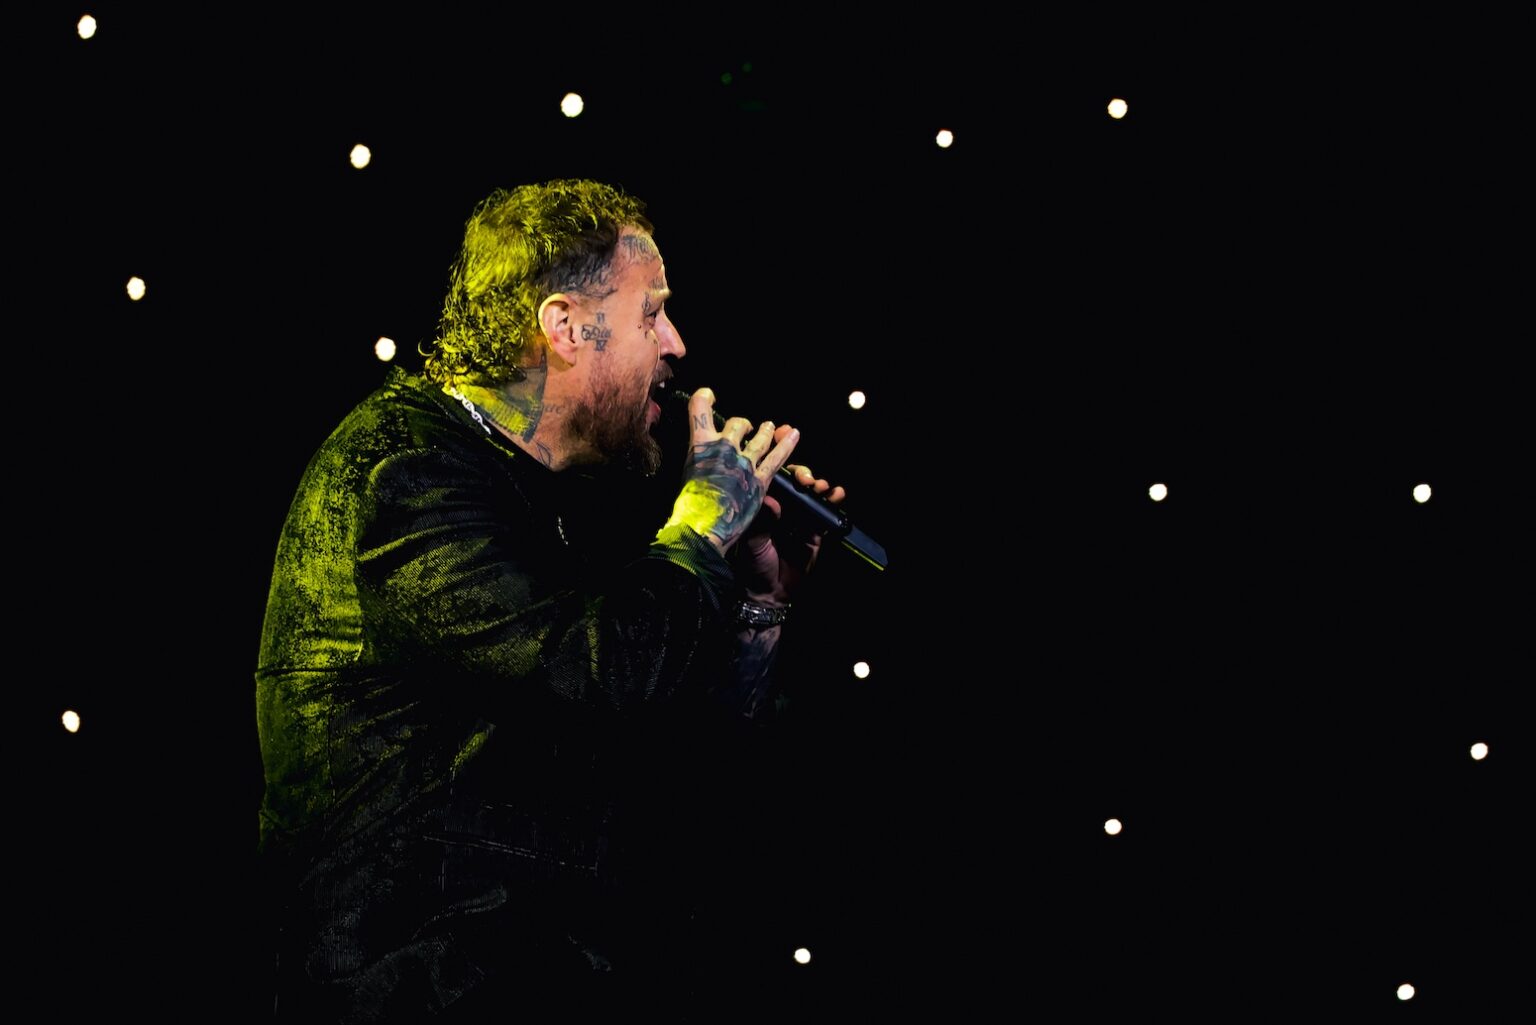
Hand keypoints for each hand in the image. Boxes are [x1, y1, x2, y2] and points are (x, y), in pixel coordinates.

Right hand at [663, 388, 799, 553]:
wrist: (702, 527)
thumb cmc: (687, 507)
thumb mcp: (685, 476)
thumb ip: (697, 463)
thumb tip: (701, 463)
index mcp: (700, 444)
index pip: (700, 408)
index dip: (705, 398)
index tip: (708, 396)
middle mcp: (724, 447)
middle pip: (737, 424)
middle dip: (741, 425)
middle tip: (744, 428)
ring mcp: (744, 462)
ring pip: (759, 438)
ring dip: (764, 431)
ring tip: (769, 426)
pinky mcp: (760, 480)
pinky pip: (776, 458)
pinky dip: (786, 445)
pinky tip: (794, 435)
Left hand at [732, 425, 846, 606]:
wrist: (765, 593)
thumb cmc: (749, 564)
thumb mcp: (750, 539)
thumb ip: (761, 519)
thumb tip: (771, 501)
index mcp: (758, 500)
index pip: (767, 468)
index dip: (774, 447)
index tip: (781, 431)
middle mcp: (779, 504)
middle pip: (792, 477)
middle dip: (799, 468)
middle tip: (801, 474)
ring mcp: (798, 516)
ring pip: (810, 490)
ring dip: (815, 482)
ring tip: (815, 484)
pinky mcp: (815, 530)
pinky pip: (826, 511)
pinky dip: (833, 499)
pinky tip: (836, 493)